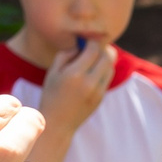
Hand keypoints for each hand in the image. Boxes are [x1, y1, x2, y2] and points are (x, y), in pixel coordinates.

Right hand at [37, 36, 114, 158]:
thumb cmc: (51, 94)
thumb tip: (80, 44)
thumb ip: (66, 54)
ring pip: (110, 66)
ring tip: (91, 59)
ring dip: (103, 59)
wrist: (58, 123)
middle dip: (101, 48)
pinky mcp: (101, 97)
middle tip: (91, 47)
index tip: (86, 39)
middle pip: (107, 56)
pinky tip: (91, 71)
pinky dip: (103, 71)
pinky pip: (107, 78)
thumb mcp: (53, 71)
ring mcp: (98, 91)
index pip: (94, 49)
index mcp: (75, 74)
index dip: (91, 41)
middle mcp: (90, 82)